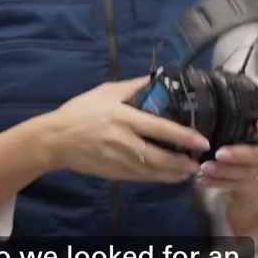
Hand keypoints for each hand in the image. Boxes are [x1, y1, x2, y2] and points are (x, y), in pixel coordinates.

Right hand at [50, 77, 210, 182]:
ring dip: (174, 174)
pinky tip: (168, 175)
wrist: (56, 139)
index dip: (183, 136)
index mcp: (123, 117)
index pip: (160, 128)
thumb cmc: (82, 110)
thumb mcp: (106, 91)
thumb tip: (158, 79)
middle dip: (182, 162)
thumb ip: (133, 86)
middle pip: (159, 157)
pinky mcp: (114, 173)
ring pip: (152, 172)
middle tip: (198, 162)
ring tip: (189, 171)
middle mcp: (123, 141)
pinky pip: (141, 178)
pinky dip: (157, 178)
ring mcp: (118, 160)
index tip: (201, 140)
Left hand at [195, 116, 257, 197]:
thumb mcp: (237, 133)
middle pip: (257, 155)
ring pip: (244, 173)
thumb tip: (205, 109)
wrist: (248, 179)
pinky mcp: (248, 187)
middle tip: (219, 153)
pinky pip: (233, 186)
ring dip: (223, 171)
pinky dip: (216, 183)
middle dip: (238, 155)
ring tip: (204, 167)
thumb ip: (230, 124)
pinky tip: (201, 180)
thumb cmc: (239, 146)